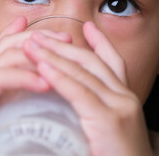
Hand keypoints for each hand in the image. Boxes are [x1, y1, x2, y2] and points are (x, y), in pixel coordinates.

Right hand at [0, 16, 70, 155]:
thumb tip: (47, 97)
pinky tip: (45, 83)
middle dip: (42, 38)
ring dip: (38, 55)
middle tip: (67, 39)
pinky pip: (0, 78)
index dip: (37, 36)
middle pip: (11, 43)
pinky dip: (24, 77)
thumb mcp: (3, 116)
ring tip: (62, 58)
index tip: (63, 39)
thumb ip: (19, 101)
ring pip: (8, 56)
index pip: (10, 45)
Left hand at [23, 21, 152, 155]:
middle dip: (65, 45)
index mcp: (125, 100)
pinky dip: (59, 77)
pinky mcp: (110, 120)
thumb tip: (74, 105)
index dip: (100, 43)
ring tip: (32, 43)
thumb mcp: (108, 132)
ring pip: (83, 72)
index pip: (113, 63)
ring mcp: (120, 107)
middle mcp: (125, 97)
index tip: (87, 26)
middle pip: (93, 61)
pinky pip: (79, 92)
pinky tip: (41, 66)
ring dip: (54, 55)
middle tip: (41, 34)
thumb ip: (94, 114)